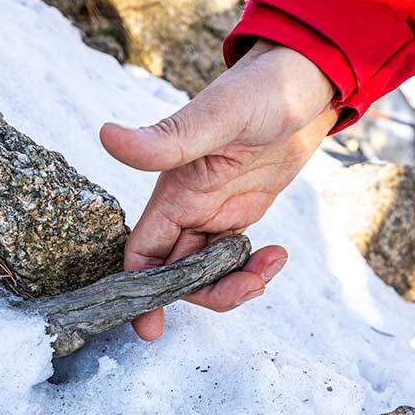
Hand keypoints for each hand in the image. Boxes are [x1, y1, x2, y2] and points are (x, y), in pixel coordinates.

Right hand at [100, 41, 336, 339]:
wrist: (307, 84)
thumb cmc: (259, 90)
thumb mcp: (216, 116)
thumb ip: (166, 138)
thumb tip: (107, 137)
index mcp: (173, 191)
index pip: (142, 254)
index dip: (141, 294)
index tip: (150, 329)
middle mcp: (189, 207)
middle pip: (178, 274)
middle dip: (206, 295)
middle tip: (249, 288)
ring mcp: (217, 212)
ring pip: (208, 271)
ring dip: (234, 284)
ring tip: (269, 267)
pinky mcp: (244, 212)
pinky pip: (236, 257)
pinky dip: (253, 269)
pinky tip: (277, 254)